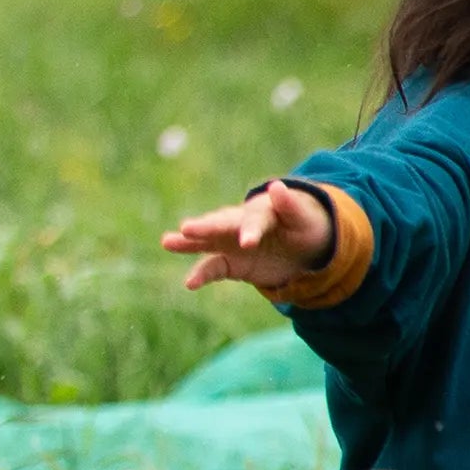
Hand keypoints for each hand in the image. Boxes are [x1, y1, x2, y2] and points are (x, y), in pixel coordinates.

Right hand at [160, 178, 334, 290]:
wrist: (300, 244)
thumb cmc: (302, 226)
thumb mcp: (302, 218)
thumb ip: (290, 206)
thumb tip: (277, 186)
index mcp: (261, 212)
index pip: (255, 221)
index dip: (251, 231)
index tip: (248, 243)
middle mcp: (239, 225)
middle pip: (221, 225)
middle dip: (206, 228)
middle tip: (186, 229)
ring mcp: (231, 243)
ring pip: (207, 242)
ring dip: (188, 243)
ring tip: (167, 242)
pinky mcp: (229, 262)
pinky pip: (212, 268)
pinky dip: (201, 275)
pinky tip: (189, 283)